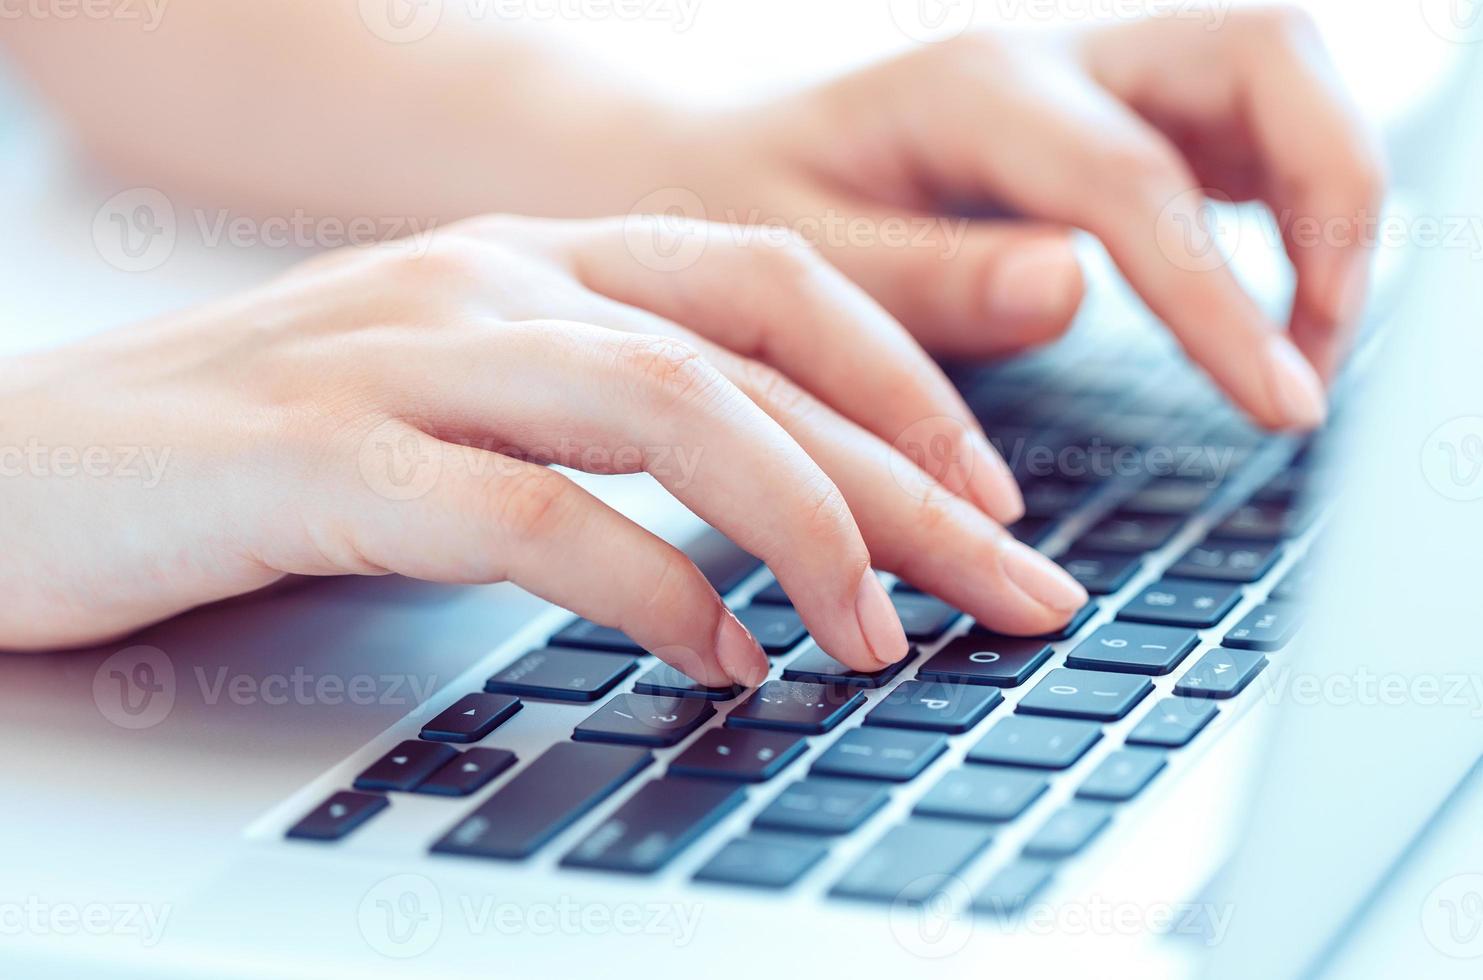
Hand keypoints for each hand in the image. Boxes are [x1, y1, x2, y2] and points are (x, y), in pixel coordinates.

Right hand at [0, 216, 1085, 676]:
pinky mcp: (320, 455)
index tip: (995, 498)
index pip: (777, 288)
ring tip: (879, 643)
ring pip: (669, 407)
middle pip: (760, 362)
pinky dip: (648, 590)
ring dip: (806, 530)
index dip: (911, 386)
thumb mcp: (459, 404)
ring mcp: (405, 354)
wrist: (15, 463)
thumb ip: (601, 430)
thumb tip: (765, 537)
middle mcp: (489, 279)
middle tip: (1018, 594)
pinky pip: (531, 512)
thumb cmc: (257, 451)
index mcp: (535, 257)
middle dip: (914, 486)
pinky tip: (714, 663)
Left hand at [673, 7, 1384, 428]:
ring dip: (1328, 196)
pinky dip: (1286, 198)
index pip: (1135, 181)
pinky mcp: (1104, 111)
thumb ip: (926, 279)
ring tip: (1307, 340)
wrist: (709, 162)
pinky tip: (1265, 290)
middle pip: (1263, 53)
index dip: (1222, 297)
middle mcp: (1048, 56)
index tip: (1281, 405)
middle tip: (1315, 353)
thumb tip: (1071, 290)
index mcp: (969, 93)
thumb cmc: (737, 213)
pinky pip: (1239, 121)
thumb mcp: (796, 260)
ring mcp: (1086, 73)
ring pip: (1273, 75)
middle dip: (1334, 197)